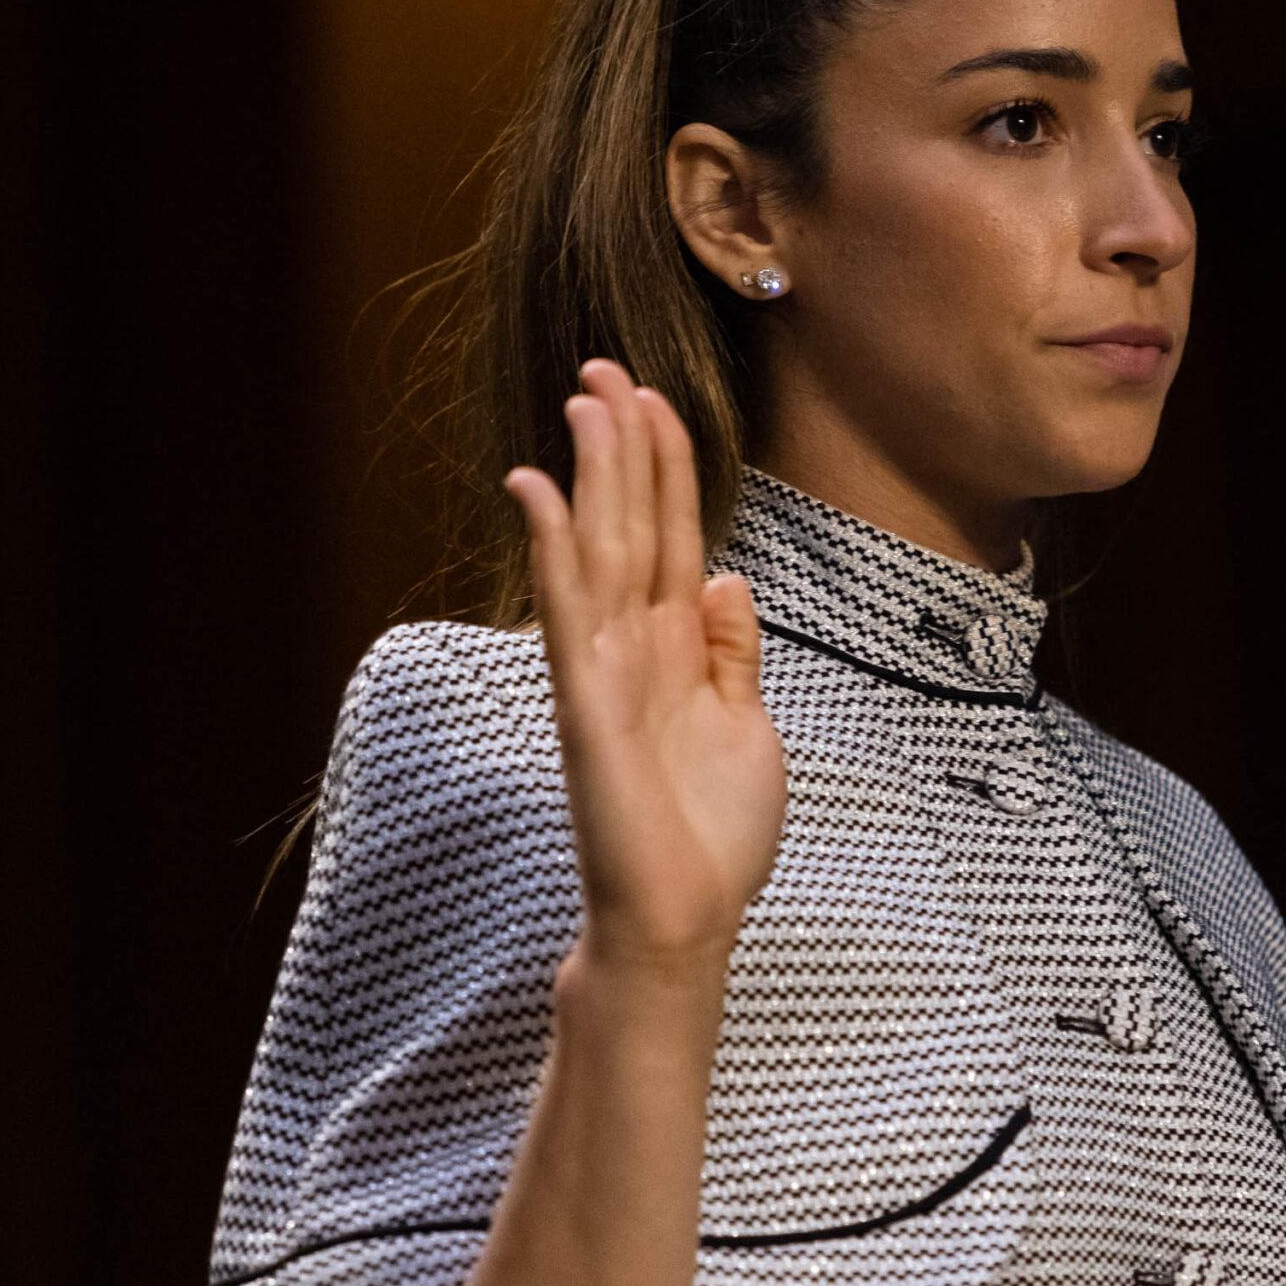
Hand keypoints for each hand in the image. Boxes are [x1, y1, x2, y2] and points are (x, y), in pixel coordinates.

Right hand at [502, 359, 785, 975]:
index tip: (654, 398)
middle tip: (604, 367)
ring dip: (591, 473)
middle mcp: (635, 646)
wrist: (685, 918)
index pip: (670, 535)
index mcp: (676, 648)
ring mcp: (604, 670)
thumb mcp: (747, 723)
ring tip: (583, 400)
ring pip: (598, 549)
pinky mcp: (586, 703)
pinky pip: (567, 612)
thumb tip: (727, 579)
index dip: (665, 467)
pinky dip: (553, 550)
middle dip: (620, 445)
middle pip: (629, 524)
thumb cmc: (713, 834)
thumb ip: (730, 653)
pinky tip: (538, 492)